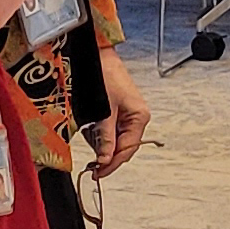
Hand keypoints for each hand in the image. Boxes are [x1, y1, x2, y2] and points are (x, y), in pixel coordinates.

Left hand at [84, 51, 150, 177]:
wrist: (98, 55)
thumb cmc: (105, 74)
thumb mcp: (104, 110)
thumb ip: (105, 136)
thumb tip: (105, 158)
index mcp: (139, 117)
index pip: (128, 149)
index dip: (113, 163)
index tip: (98, 173)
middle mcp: (136, 118)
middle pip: (122, 147)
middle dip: (106, 154)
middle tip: (91, 166)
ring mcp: (126, 116)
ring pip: (114, 140)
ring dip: (100, 142)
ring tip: (90, 131)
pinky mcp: (116, 112)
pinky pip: (108, 131)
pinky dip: (98, 133)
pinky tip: (91, 125)